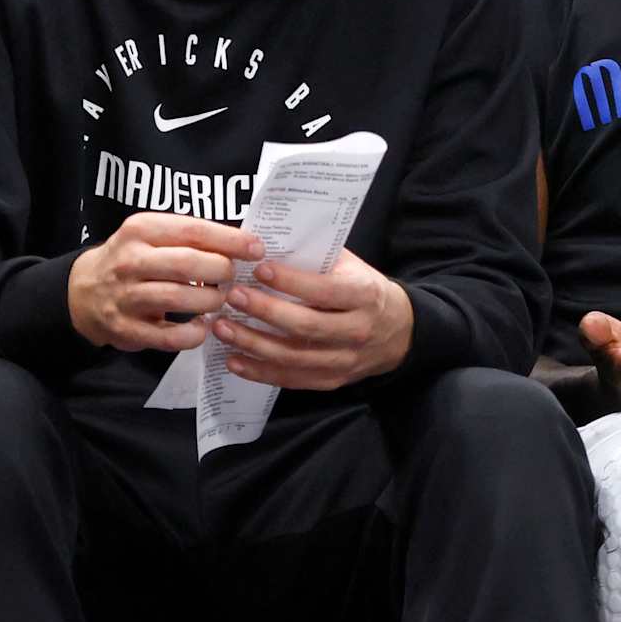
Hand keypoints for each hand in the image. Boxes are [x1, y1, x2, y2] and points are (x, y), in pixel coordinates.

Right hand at [68, 213, 260, 352]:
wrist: (83, 291)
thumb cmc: (133, 260)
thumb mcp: (152, 236)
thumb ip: (190, 238)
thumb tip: (244, 244)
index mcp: (140, 229)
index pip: (193, 230)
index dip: (229, 240)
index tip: (256, 248)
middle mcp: (130, 260)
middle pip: (188, 264)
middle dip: (221, 272)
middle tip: (232, 278)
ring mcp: (125, 296)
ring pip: (179, 298)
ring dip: (210, 302)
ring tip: (219, 301)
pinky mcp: (125, 328)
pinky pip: (168, 336)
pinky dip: (193, 335)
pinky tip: (202, 328)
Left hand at [212, 249, 413, 390]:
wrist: (399, 331)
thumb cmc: (363, 290)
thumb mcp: (351, 267)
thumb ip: (316, 256)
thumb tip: (265, 240)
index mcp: (363, 295)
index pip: (324, 291)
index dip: (291, 282)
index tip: (259, 269)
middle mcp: (357, 330)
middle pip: (306, 326)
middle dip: (265, 311)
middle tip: (232, 296)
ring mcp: (345, 360)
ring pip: (294, 357)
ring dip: (254, 343)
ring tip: (222, 328)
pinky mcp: (332, 381)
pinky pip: (292, 379)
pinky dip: (261, 372)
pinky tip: (234, 360)